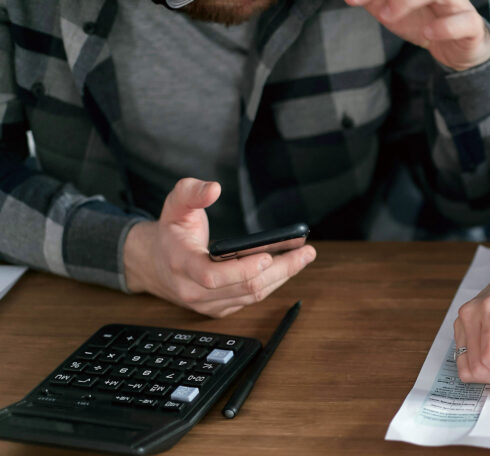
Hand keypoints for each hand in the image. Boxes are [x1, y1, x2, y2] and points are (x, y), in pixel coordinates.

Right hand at [124, 178, 316, 317]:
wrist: (154, 264)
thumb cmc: (171, 232)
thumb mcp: (174, 205)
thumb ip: (191, 192)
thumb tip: (213, 188)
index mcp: (181, 264)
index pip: (212, 276)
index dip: (242, 269)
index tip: (268, 255)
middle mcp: (193, 289)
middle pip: (244, 287)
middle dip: (280, 270)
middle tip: (306, 252)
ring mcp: (207, 303)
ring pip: (252, 296)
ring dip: (283, 276)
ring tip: (304, 256)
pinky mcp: (219, 308)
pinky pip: (251, 299)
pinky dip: (273, 283)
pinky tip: (288, 266)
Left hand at [345, 0, 489, 70]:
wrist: (455, 49)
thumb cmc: (424, 22)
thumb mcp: (390, 9)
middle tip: (368, 4)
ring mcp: (458, 3)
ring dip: (409, 1)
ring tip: (387, 16)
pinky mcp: (471, 25)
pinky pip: (464, 21)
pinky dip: (445, 26)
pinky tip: (428, 33)